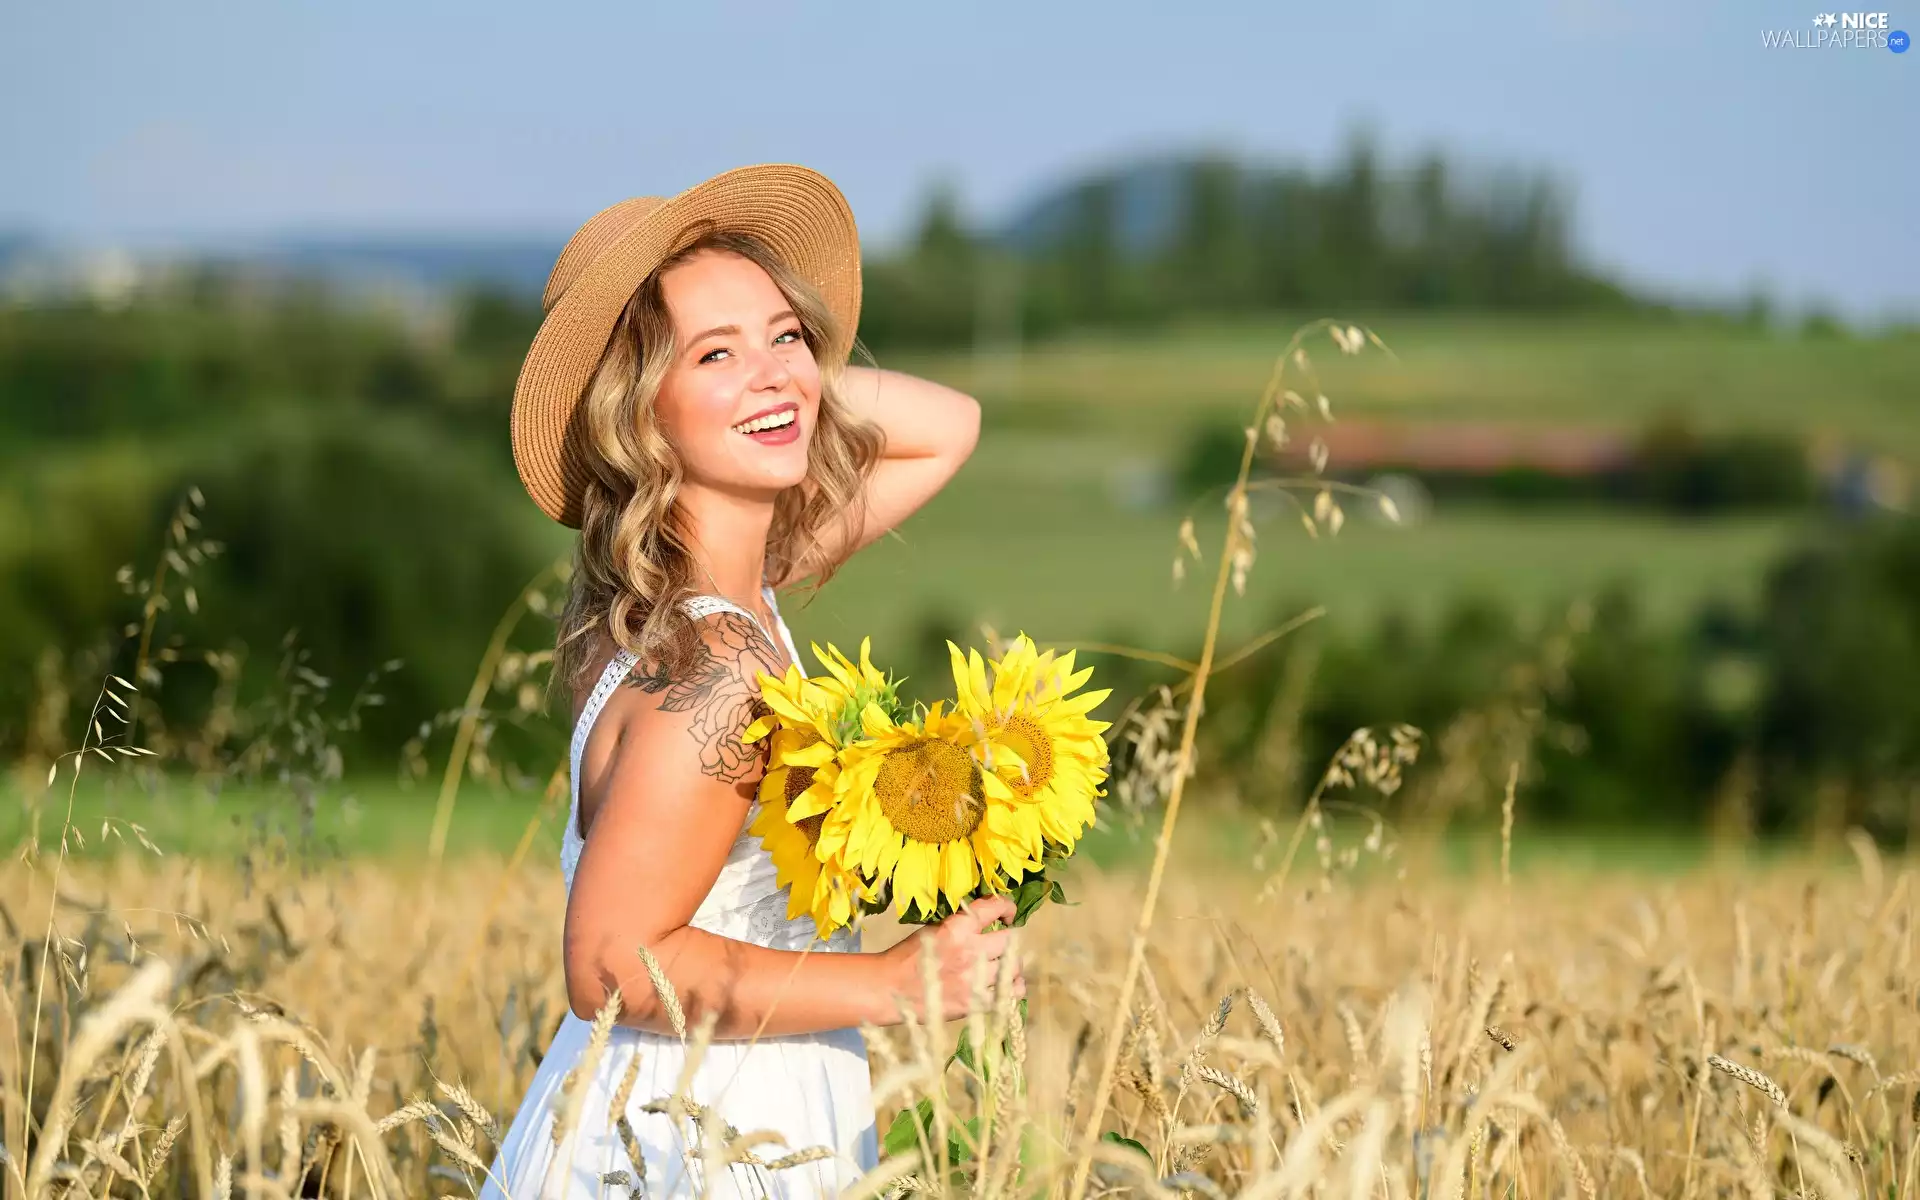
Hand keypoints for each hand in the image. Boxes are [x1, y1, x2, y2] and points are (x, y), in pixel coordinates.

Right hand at [882, 895, 1025, 1021]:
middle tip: (1001, 947)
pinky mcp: (975, 1002)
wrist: (890, 988)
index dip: (1007, 907)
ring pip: (1013, 967)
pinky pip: (1010, 994)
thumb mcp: (933, 931)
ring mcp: (975, 977)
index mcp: (958, 927)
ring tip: (1003, 968)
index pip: (994, 907)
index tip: (1008, 914)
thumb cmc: (907, 958)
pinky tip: (1005, 987)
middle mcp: (971, 949)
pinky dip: (1012, 989)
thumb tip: (985, 922)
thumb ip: (960, 926)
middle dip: (1007, 941)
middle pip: (1010, 939)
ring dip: (1010, 966)